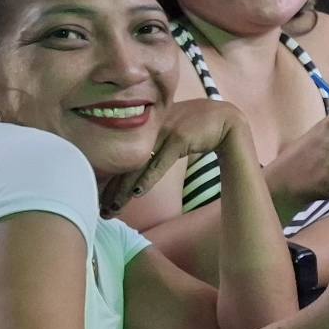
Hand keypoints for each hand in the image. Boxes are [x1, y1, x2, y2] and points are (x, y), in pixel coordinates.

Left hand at [102, 99, 247, 216]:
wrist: (227, 119)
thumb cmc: (199, 126)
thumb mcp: (171, 130)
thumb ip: (154, 140)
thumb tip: (140, 162)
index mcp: (145, 125)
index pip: (122, 156)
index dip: (110, 178)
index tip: (101, 197)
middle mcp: (151, 127)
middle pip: (126, 162)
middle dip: (112, 188)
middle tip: (102, 210)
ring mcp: (165, 131)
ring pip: (139, 165)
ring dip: (124, 189)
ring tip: (113, 208)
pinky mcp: (179, 138)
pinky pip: (160, 163)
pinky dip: (148, 178)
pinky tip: (137, 193)